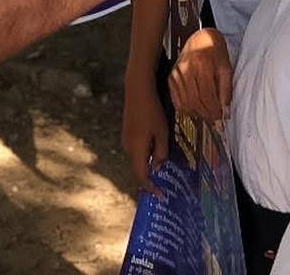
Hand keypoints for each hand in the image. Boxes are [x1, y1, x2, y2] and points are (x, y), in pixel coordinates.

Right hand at [122, 72, 169, 193]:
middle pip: (138, 169)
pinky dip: (145, 156)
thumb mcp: (162, 133)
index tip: (161, 197)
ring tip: (161, 171)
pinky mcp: (127, 133)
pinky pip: (136, 150)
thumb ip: (161, 152)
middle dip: (150, 180)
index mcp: (136, 151)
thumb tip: (158, 168)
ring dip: (148, 166)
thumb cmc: (152, 112)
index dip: (151, 188)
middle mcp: (128, 148)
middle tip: (163, 188)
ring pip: (138, 159)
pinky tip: (155, 152)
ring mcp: (126, 140)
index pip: (142, 176)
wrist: (137, 91)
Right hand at [168, 27, 233, 121]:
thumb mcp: (226, 68)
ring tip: (207, 115)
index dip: (214, 111)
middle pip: (195, 102)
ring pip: (185, 104)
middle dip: (207, 115)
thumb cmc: (215, 52)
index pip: (207, 96)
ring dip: (197, 114)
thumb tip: (225, 112)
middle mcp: (186, 69)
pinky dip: (187, 109)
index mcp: (201, 64)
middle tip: (215, 120)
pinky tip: (196, 109)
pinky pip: (177, 101)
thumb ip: (226, 90)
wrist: (200, 39)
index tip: (221, 120)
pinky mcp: (171, 78)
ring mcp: (176, 74)